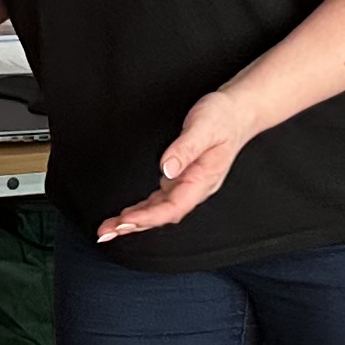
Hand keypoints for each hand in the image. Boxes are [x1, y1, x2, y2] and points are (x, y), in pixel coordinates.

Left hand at [98, 86, 258, 240]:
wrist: (238, 112)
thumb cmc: (223, 118)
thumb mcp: (204, 127)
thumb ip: (185, 148)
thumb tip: (167, 169)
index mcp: (203, 180)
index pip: (173, 207)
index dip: (149, 217)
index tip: (126, 222)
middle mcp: (195, 187)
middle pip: (163, 215)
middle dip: (135, 225)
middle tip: (107, 232)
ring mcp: (188, 184)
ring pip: (159, 210)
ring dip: (135, 221)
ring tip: (109, 229)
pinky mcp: (182, 178)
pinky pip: (160, 200)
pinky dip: (143, 210)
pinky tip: (128, 215)